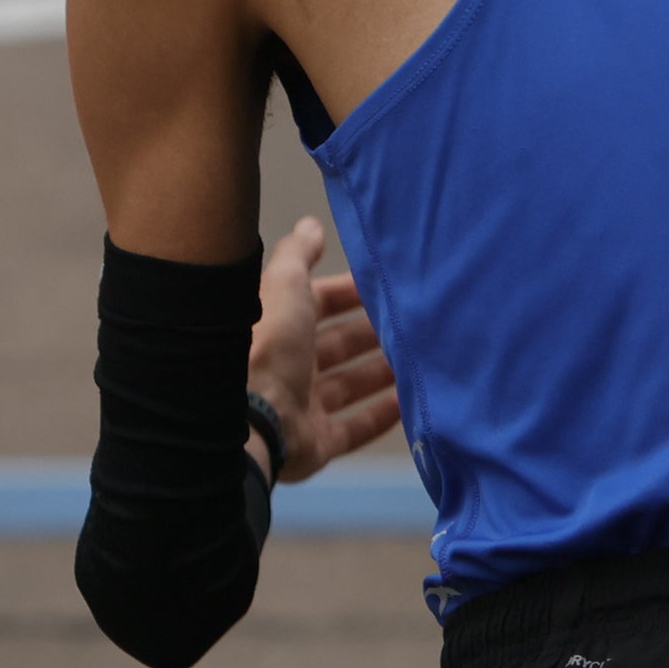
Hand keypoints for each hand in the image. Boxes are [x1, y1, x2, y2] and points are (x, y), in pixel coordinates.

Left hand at [246, 217, 398, 482]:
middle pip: (337, 345)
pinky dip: (382, 415)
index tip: (386, 286)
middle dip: (371, 333)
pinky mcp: (317, 444)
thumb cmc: (268, 344)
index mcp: (278, 327)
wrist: (248, 418)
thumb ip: (299, 254)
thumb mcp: (284, 285)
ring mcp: (303, 407)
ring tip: (420, 359)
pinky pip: (355, 427)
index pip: (319, 304)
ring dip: (381, 373)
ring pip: (349, 385)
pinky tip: (411, 402)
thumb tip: (311, 223)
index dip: (349, 293)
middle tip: (412, 323)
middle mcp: (289, 366)